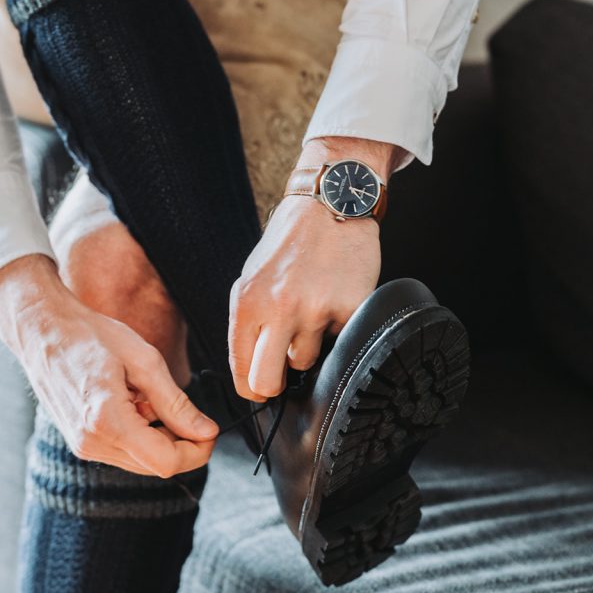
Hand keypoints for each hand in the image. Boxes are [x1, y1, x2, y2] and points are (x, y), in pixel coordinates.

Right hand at [0, 254, 217, 476]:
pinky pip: (123, 451)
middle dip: (181, 444)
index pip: (166, 462)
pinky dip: (139, 433)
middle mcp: (91, 443)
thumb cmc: (91, 336)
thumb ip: (176, 404)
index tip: (209, 430)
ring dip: (159, 436)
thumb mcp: (144, 362)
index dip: (196, 451)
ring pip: (141, 461)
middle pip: (155, 466)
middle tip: (188, 410)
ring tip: (147, 396)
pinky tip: (132, 402)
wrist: (43, 330)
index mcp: (107, 421)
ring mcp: (83, 446)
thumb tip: (206, 431)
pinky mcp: (81, 442)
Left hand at [228, 137, 402, 401]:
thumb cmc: (288, 245)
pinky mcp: (351, 308)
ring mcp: (317, 310)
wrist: (329, 205)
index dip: (250, 387)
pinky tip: (334, 301)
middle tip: (283, 371)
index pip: (241, 372)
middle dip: (275, 385)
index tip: (259, 386)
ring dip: (309, 346)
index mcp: (247, 303)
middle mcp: (279, 308)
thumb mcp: (251, 279)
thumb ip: (249, 323)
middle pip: (268, 383)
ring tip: (312, 311)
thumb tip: (249, 371)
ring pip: (307, 362)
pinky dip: (337, 329)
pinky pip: (340, 342)